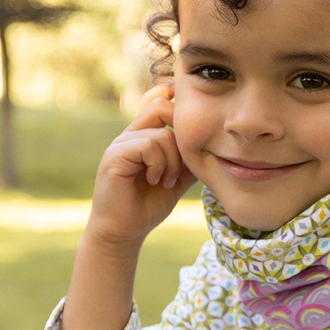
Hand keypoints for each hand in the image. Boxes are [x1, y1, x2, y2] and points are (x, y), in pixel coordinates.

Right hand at [85, 84, 196, 252]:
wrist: (124, 231)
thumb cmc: (148, 205)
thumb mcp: (177, 178)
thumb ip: (190, 159)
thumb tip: (214, 145)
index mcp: (143, 135)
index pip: (157, 101)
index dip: (173, 98)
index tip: (193, 115)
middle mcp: (130, 134)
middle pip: (160, 107)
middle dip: (181, 133)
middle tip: (182, 163)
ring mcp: (120, 144)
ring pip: (161, 133)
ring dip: (173, 161)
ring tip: (166, 180)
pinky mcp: (115, 156)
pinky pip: (148, 145)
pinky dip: (160, 165)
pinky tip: (156, 181)